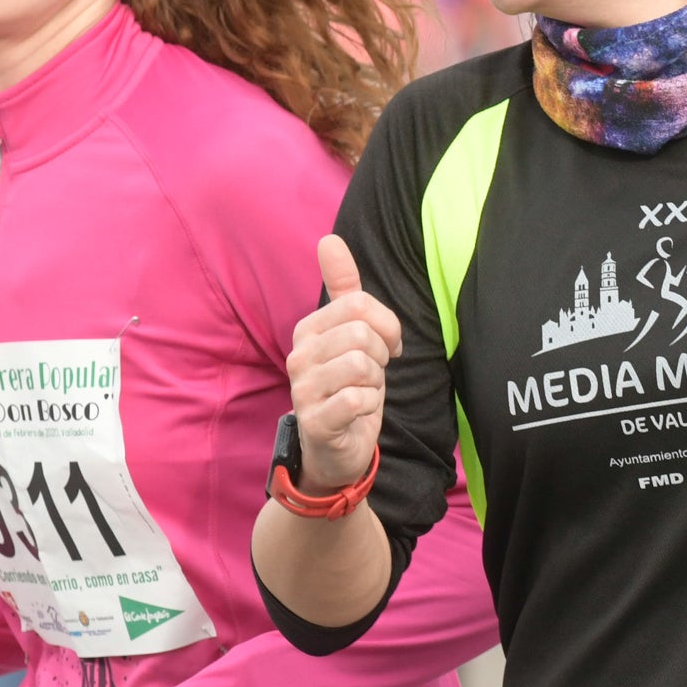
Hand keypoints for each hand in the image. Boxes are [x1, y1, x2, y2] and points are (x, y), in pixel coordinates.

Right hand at [283, 234, 400, 494]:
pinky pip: (358, 398)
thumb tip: (330, 239)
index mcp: (309, 329)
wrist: (336, 447)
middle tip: (372, 375)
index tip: (386, 346)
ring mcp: (303, 388)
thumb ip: (343, 289)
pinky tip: (357, 413)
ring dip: (376, 383)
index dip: (386, 325)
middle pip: (361, 333)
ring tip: (364, 393)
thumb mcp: (350, 334)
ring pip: (361, 365)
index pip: (358, 304)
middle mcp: (299, 355)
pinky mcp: (314, 420)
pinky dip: (369, 406)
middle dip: (380, 357)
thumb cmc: (348, 386)